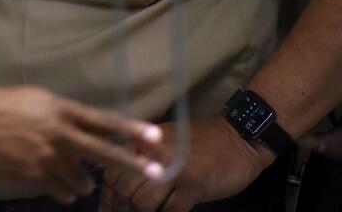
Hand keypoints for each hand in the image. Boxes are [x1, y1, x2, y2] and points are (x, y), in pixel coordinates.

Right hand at [0, 85, 164, 204]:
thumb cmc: (0, 105)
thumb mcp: (35, 100)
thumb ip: (62, 114)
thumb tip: (83, 128)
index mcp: (60, 109)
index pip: (103, 120)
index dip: (131, 130)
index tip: (155, 137)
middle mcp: (59, 133)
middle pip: (104, 152)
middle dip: (132, 163)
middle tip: (155, 172)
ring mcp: (48, 156)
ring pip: (82, 179)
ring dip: (81, 180)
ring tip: (73, 177)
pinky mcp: (35, 176)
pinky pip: (62, 190)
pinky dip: (63, 189)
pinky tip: (57, 184)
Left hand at [99, 116, 271, 211]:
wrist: (238, 137)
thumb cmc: (200, 140)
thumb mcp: (163, 141)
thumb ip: (141, 157)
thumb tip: (118, 182)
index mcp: (142, 143)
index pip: (113, 172)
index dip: (106, 196)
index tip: (104, 210)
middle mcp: (153, 155)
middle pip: (124, 190)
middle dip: (118, 210)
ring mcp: (174, 171)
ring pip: (143, 203)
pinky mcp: (194, 186)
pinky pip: (171, 210)